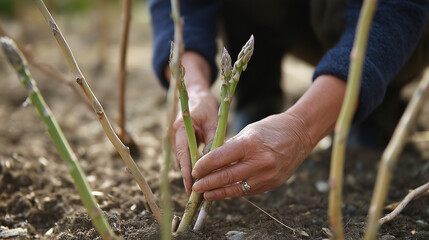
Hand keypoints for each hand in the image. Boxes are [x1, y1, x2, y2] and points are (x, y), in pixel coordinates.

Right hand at [168, 52, 217, 195]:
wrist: (194, 94)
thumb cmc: (204, 105)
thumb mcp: (212, 121)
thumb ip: (213, 139)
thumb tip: (213, 160)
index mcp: (180, 129)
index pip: (183, 156)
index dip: (187, 174)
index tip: (192, 188)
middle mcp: (175, 136)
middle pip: (182, 161)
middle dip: (189, 178)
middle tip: (196, 195)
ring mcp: (177, 139)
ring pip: (184, 161)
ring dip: (191, 174)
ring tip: (199, 191)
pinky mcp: (182, 142)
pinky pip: (187, 156)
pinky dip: (193, 166)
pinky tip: (201, 177)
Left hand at [191, 112, 312, 199]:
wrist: (300, 133)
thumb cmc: (271, 128)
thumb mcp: (248, 131)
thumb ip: (230, 147)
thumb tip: (209, 161)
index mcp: (250, 144)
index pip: (220, 158)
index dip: (204, 166)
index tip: (194, 170)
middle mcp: (260, 161)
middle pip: (226, 176)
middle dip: (208, 183)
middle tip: (196, 186)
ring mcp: (268, 175)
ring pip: (236, 188)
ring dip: (218, 192)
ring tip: (205, 194)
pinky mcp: (273, 183)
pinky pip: (248, 190)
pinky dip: (233, 191)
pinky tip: (222, 192)